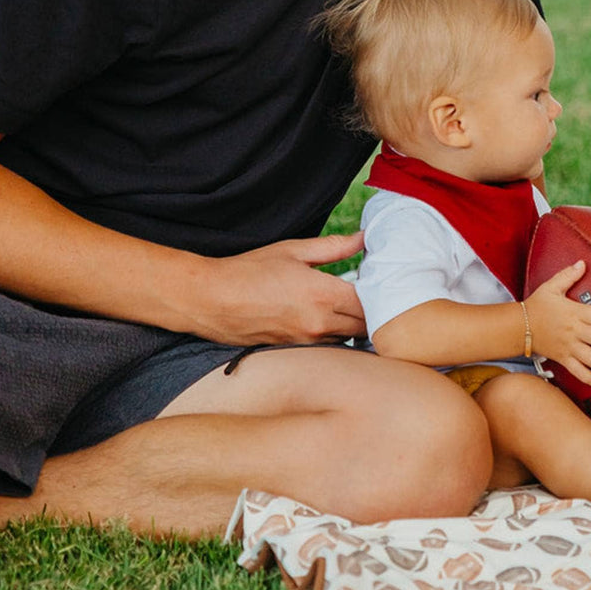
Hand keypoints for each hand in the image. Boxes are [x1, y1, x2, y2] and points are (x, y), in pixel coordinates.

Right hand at [187, 233, 366, 344]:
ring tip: (346, 307)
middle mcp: (320, 323)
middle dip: (372, 312)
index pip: (372, 303)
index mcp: (324, 295)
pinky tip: (326, 319)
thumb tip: (363, 238)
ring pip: (348, 339)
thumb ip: (333, 247)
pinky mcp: (296, 350)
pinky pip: (327, 346)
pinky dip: (333, 335)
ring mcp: (308, 341)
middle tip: (368, 295)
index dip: (380, 292)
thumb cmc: (249, 270)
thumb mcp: (292, 251)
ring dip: (353, 326)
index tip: (378, 280)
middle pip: (366, 326)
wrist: (209, 300)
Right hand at [526, 260, 590, 387]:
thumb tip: (582, 263)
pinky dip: (589, 379)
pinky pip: (577, 371)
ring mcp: (568, 347)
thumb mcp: (551, 287)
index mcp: (574, 313)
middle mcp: (574, 332)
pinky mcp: (562, 358)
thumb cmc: (536, 305)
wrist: (518, 327)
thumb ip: (568, 276)